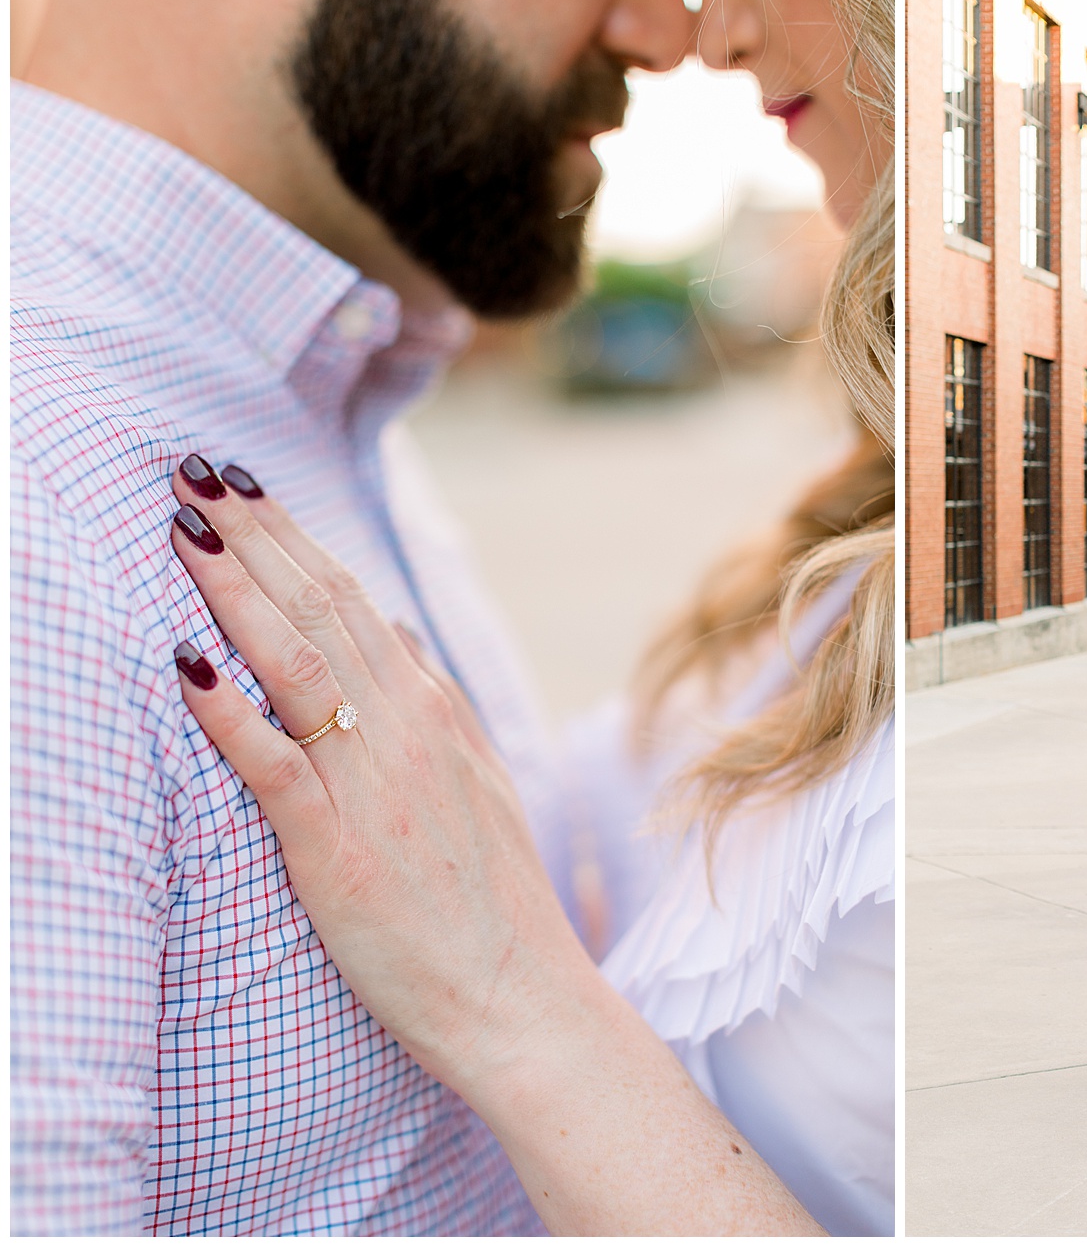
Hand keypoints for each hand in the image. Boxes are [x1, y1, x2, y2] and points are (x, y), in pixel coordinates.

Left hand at [168, 464, 592, 1084]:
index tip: (244, 490)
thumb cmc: (489, 901)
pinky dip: (231, 712)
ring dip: (238, 591)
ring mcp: (375, 787)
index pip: (352, 602)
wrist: (519, 996)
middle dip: (256, 536)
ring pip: (299, 664)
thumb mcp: (477, 780)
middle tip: (194, 470)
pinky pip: (277, 767)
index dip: (292, 540)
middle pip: (321, 610)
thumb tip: (393, 628)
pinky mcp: (338, 850)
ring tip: (187, 529)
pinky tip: (190, 666)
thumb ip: (433, 703)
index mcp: (435, 715)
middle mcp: (408, 732)